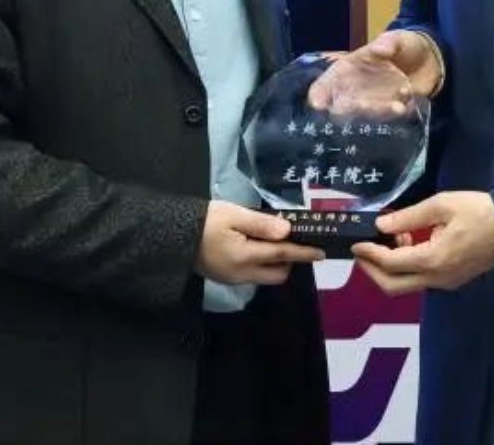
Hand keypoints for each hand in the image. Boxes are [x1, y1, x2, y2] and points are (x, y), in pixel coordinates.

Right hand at [194, 201, 322, 285]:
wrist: (172, 237)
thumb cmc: (204, 221)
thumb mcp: (233, 214)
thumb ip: (261, 224)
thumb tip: (288, 230)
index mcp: (244, 256)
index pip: (282, 255)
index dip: (303, 252)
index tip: (321, 252)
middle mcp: (242, 274)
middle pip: (278, 274)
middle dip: (289, 261)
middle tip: (290, 240)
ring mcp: (234, 279)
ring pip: (266, 276)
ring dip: (275, 263)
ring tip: (273, 241)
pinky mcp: (227, 278)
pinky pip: (253, 275)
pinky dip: (262, 264)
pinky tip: (257, 247)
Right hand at [309, 31, 440, 115]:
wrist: (431, 61)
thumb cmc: (406, 46)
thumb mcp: (398, 39)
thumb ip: (388, 43)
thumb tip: (379, 49)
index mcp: (348, 69)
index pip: (325, 84)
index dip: (319, 95)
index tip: (318, 105)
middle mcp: (355, 90)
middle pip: (341, 106)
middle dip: (349, 109)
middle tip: (364, 105)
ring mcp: (372, 103)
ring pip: (365, 115)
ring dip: (378, 113)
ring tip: (398, 106)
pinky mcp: (389, 113)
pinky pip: (386, 120)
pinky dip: (394, 116)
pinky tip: (406, 105)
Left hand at [351, 191, 493, 293]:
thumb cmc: (480, 211)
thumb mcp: (442, 205)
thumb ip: (408, 217)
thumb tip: (381, 224)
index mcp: (433, 260)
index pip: (390, 263)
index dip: (369, 254)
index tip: (355, 243)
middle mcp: (437, 278)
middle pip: (393, 286)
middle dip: (372, 270)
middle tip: (363, 250)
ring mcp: (446, 283)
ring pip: (407, 285)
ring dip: (391, 268)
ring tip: (392, 238)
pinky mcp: (453, 280)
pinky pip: (422, 279)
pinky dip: (407, 267)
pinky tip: (410, 243)